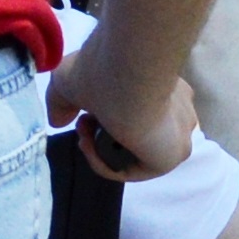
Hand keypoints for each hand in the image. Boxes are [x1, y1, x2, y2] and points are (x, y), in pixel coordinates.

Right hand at [46, 44, 195, 185]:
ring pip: (135, 152)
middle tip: (82, 124)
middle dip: (103, 132)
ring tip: (83, 137)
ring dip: (102, 148)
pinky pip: (135, 169)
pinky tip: (88, 148)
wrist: (127, 73)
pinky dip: (108, 162)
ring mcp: (179, 136)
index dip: (106, 116)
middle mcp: (180, 112)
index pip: (140, 111)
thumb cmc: (104, 69)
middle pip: (137, 134)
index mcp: (167, 88)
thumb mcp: (70, 79)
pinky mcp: (172, 157)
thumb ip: (63, 101)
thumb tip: (58, 121)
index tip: (83, 113)